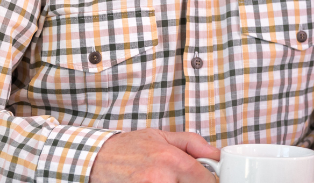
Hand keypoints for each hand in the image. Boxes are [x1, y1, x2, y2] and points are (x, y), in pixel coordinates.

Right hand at [91, 129, 219, 182]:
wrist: (97, 158)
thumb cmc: (129, 147)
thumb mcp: (162, 136)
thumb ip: (192, 143)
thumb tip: (216, 153)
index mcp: (170, 159)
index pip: (204, 178)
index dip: (210, 180)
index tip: (208, 179)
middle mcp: (161, 177)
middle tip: (183, 178)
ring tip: (169, 179)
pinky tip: (161, 182)